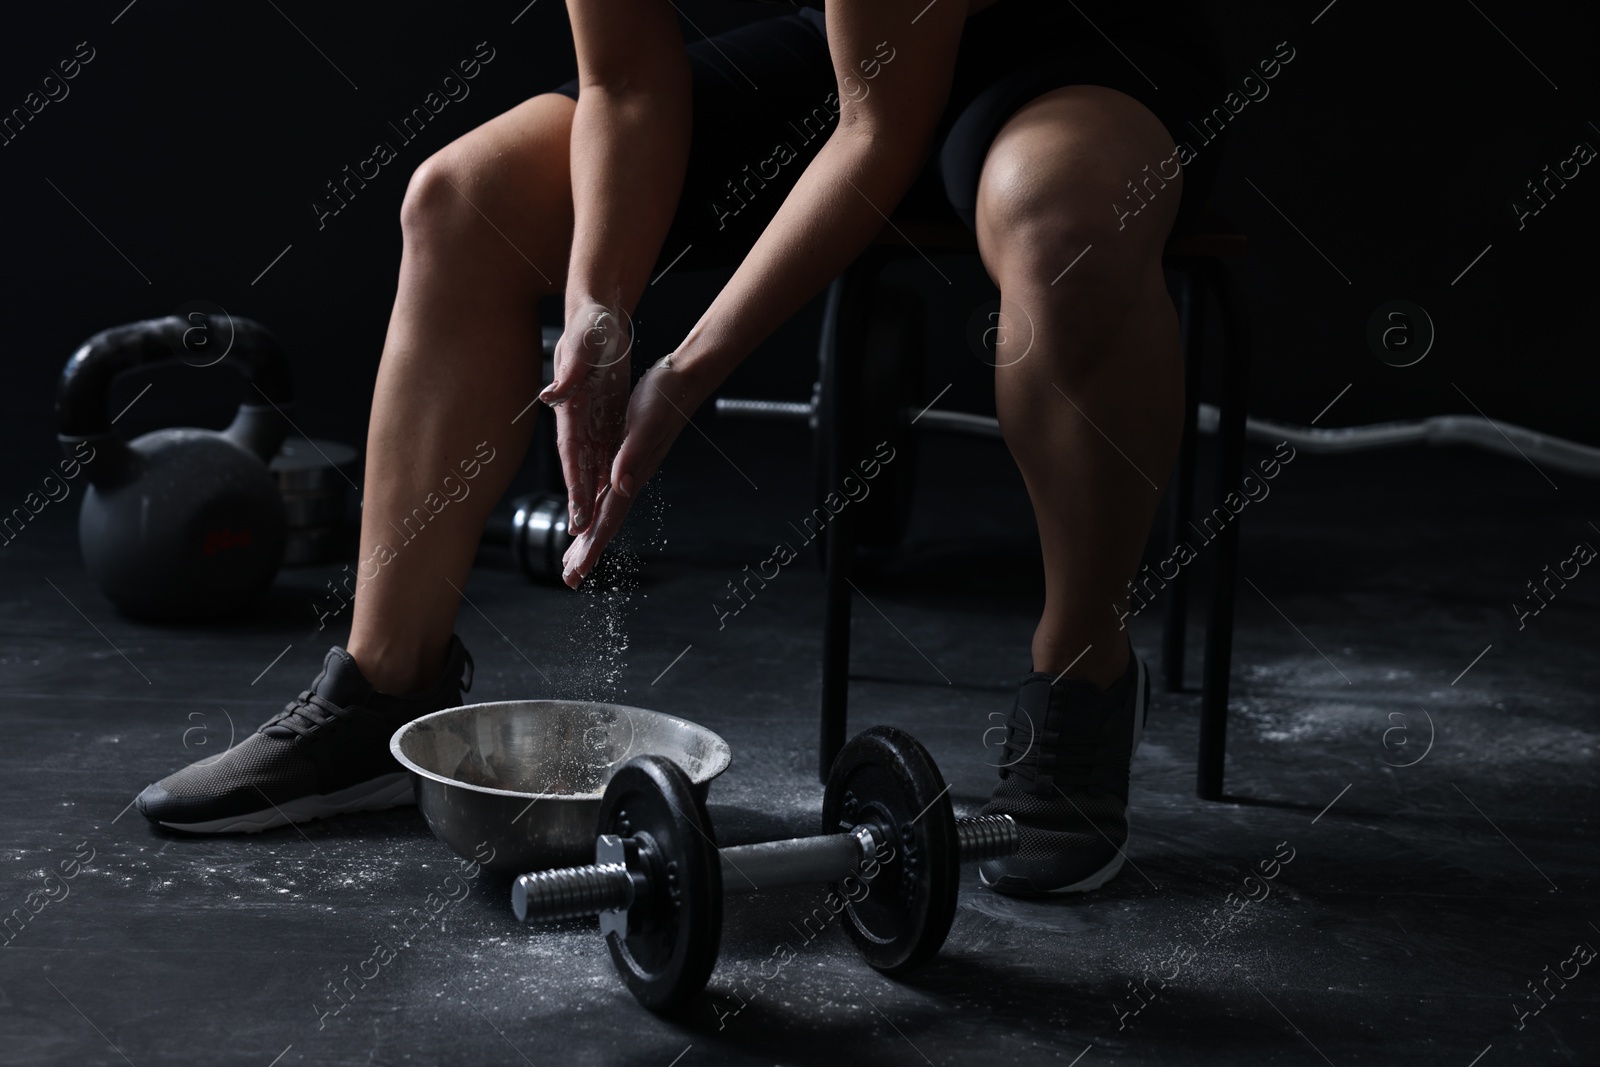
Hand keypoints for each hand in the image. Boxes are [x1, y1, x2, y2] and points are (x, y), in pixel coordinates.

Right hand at [539, 301, 630, 534]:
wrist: (597, 313)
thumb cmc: (590, 326)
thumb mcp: (582, 346)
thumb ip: (568, 373)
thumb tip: (550, 396)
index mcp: (571, 409)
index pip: (573, 455)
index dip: (575, 487)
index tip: (578, 519)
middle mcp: (577, 422)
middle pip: (579, 473)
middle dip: (579, 510)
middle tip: (578, 548)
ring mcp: (589, 423)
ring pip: (590, 472)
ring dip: (589, 504)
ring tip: (587, 540)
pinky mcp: (602, 419)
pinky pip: (602, 458)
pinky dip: (602, 483)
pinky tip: (605, 503)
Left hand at [559, 354, 697, 587]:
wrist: (683, 379)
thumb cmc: (664, 399)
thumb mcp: (642, 427)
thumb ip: (632, 459)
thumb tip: (620, 488)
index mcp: (632, 474)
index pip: (608, 519)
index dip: (591, 547)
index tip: (576, 573)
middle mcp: (631, 477)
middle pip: (606, 523)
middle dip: (587, 551)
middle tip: (570, 579)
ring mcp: (631, 469)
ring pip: (607, 510)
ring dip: (590, 536)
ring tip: (575, 557)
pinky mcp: (630, 457)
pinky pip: (609, 493)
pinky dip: (597, 510)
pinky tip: (592, 513)